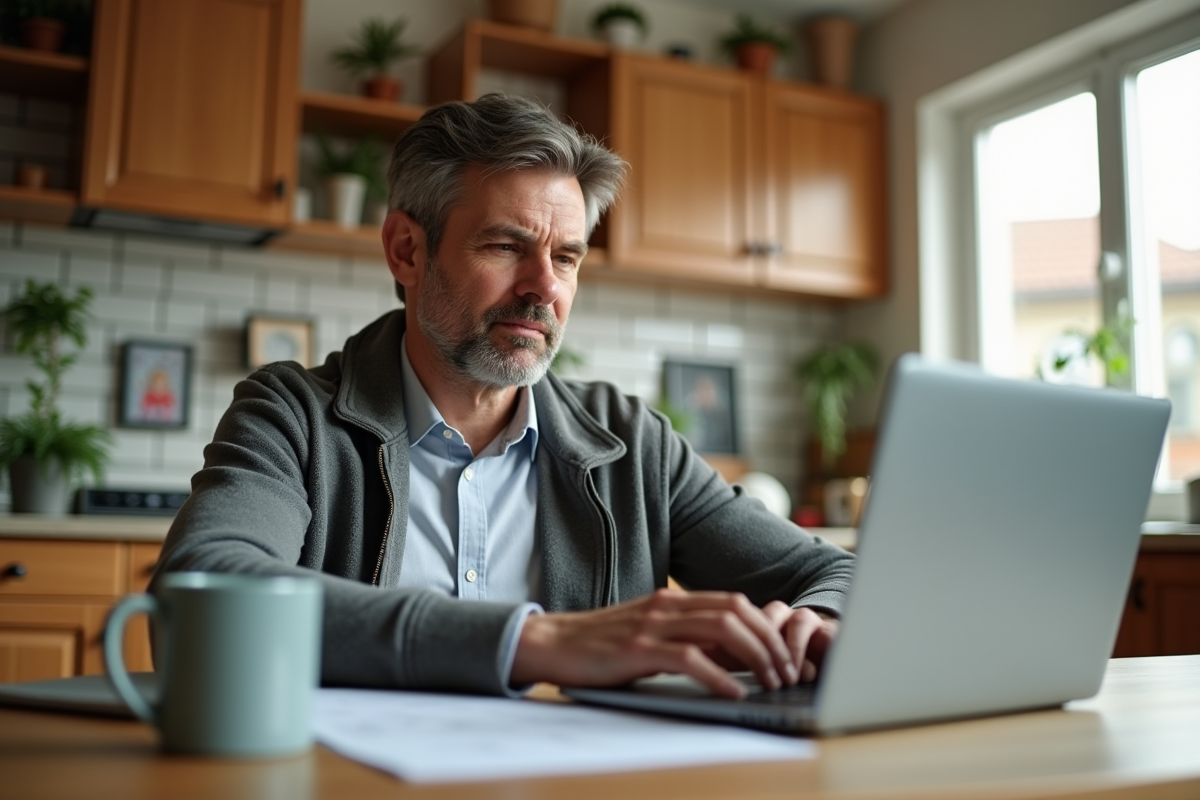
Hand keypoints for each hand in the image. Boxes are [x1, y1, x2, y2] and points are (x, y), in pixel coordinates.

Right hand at [510, 589, 833, 697]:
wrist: (551, 643)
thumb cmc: (601, 645)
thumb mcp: (650, 634)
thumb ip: (684, 637)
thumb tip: (730, 657)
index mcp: (673, 599)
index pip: (735, 602)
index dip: (766, 627)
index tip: (783, 656)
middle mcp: (667, 605)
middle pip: (737, 611)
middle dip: (770, 641)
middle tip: (786, 672)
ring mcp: (653, 624)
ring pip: (722, 628)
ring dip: (755, 656)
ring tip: (769, 681)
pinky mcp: (638, 648)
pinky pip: (690, 657)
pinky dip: (719, 676)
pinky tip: (734, 692)